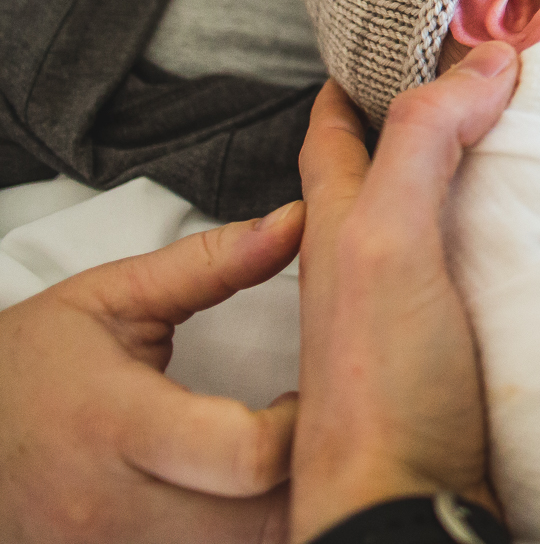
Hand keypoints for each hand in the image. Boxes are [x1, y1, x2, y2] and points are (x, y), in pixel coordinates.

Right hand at [0, 202, 303, 542]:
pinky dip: (238, 538)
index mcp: (121, 426)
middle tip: (316, 434)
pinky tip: (241, 499)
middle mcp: (116, 507)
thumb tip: (294, 222)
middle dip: (305, 479)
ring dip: (278, 515)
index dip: (303, 428)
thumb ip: (211, 262)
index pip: (250, 456)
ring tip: (281, 465)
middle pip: (259, 523)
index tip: (306, 396)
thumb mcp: (111, 297)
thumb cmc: (28, 366)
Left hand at [291, 46, 517, 542]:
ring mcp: (409, 311)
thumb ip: (424, 144)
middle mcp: (367, 265)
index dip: (356, 78)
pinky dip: (497, 236)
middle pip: (383, 171)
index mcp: (341, 230)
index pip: (335, 134)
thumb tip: (481, 59)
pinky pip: (472, 269)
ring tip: (512, 137)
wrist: (405, 505)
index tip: (392, 32)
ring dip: (463, 175)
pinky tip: (532, 237)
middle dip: (417, 115)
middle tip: (469, 70)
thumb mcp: (390, 241)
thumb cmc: (381, 388)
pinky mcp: (454, 352)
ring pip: (428, 220)